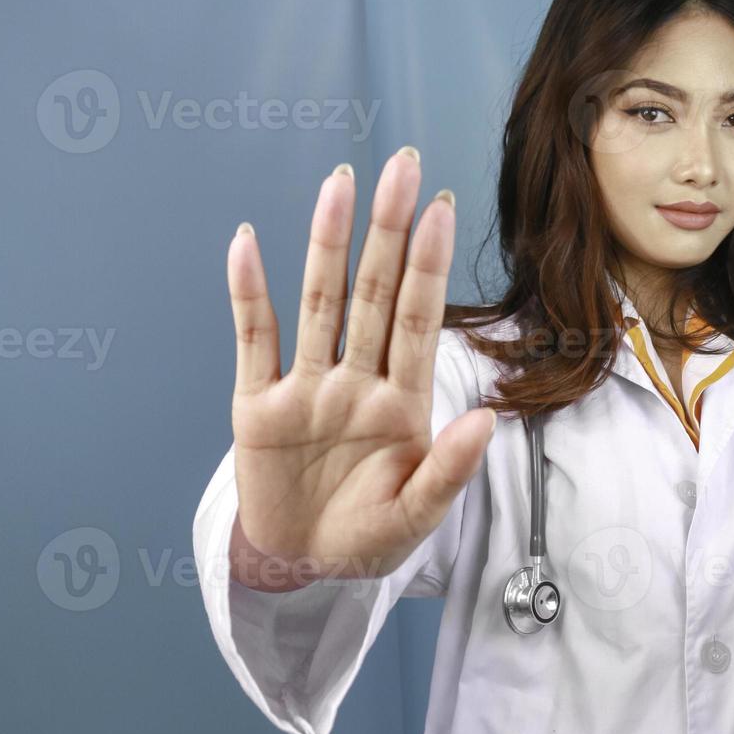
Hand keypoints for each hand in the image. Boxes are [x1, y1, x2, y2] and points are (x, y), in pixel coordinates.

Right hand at [225, 147, 495, 587]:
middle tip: (402, 166)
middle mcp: (357, 382)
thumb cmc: (368, 537)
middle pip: (375, 293)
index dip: (430, 266)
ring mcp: (307, 388)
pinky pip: (252, 340)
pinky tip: (246, 241)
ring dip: (327, 243)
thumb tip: (487, 417)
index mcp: (402, 404)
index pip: (419, 321)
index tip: (443, 209)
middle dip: (388, 231)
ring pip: (319, 303)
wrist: (303, 567)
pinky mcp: (257, 405)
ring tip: (339, 182)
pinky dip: (247, 292)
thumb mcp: (416, 516)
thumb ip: (450, 470)